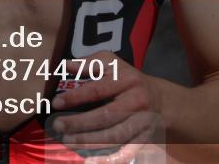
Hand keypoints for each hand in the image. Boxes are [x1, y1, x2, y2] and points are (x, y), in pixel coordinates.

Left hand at [50, 52, 164, 163]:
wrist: (161, 100)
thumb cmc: (129, 80)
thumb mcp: (113, 64)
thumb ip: (90, 64)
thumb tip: (65, 65)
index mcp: (127, 80)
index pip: (99, 90)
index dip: (76, 97)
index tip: (56, 103)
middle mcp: (136, 101)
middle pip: (106, 116)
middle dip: (80, 123)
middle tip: (58, 126)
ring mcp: (142, 122)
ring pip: (115, 136)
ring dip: (90, 141)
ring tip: (68, 141)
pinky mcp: (144, 139)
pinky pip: (127, 152)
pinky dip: (110, 159)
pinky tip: (91, 161)